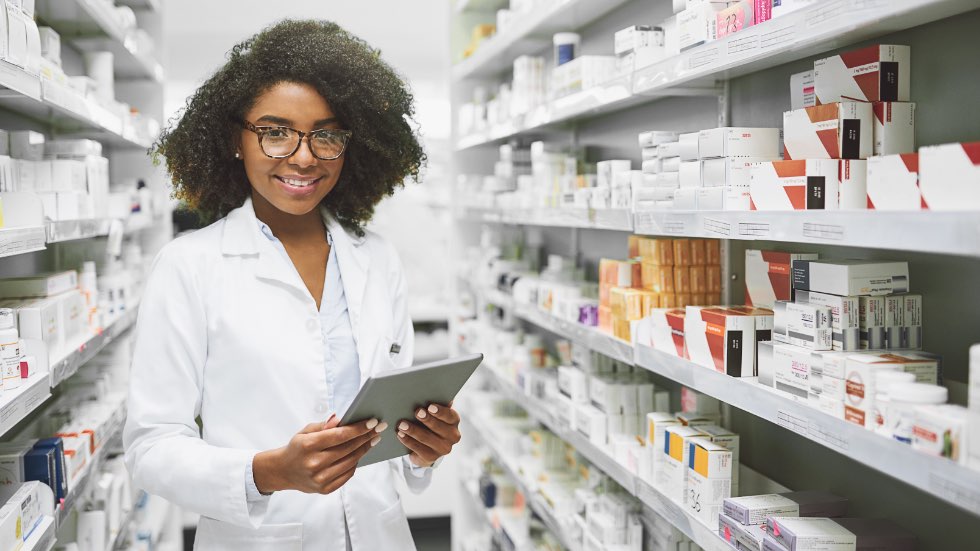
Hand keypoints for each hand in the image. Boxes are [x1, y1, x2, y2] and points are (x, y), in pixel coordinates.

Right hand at [253, 414, 387, 494]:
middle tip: (379, 428)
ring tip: (372, 440)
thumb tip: (342, 418)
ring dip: (364, 450)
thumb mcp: (305, 432)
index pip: (339, 435)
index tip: (373, 422)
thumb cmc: (297, 448)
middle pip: (348, 448)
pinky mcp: (324, 489)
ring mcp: (319, 478)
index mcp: (308, 445)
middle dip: (366, 437)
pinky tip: (360, 454)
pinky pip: (347, 475)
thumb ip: (325, 425)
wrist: (283, 471)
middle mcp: (314, 463)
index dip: (358, 428)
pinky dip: (355, 463)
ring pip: (350, 462)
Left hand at [397, 402, 460, 467]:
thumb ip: (434, 404)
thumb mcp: (434, 414)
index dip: (440, 412)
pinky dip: (408, 440)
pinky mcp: (431, 458)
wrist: (427, 447)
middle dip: (427, 419)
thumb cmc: (430, 423)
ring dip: (413, 430)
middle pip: (438, 427)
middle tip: (417, 412)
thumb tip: (431, 391)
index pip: (450, 416)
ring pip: (426, 438)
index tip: (430, 407)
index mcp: (454, 422)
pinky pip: (418, 448)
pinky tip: (400, 434)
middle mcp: (452, 436)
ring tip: (402, 424)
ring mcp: (443, 449)